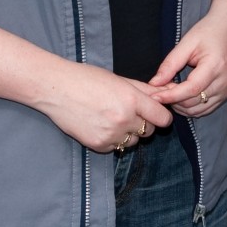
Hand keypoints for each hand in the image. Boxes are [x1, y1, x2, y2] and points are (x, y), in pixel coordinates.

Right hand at [36, 60, 171, 152]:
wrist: (56, 89)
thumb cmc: (88, 79)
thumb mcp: (120, 80)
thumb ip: (146, 90)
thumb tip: (170, 91)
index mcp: (132, 99)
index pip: (163, 119)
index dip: (162, 116)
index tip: (156, 113)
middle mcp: (124, 119)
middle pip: (149, 131)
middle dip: (144, 123)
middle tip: (129, 111)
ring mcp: (110, 134)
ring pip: (133, 141)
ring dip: (129, 133)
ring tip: (113, 117)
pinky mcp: (98, 145)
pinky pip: (116, 147)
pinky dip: (113, 139)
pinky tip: (101, 125)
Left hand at [149, 10, 226, 117]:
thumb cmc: (208, 31)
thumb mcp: (186, 43)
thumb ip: (170, 64)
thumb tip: (154, 83)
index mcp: (215, 66)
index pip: (191, 89)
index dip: (171, 96)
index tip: (154, 96)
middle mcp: (224, 82)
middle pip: (193, 102)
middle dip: (172, 100)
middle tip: (159, 90)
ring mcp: (226, 90)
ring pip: (198, 110)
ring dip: (180, 106)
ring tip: (169, 92)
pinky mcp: (225, 94)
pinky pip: (204, 109)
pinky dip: (190, 107)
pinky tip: (180, 96)